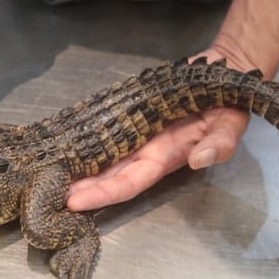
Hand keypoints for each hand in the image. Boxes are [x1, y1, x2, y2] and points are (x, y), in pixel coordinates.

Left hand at [64, 49, 255, 211]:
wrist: (222, 75)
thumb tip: (200, 159)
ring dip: (78, 168)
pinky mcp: (130, 114)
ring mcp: (136, 133)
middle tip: (49, 194)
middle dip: (81, 188)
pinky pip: (104, 132)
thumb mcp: (230, 126)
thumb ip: (219, 145)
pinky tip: (64, 146)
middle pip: (108, 175)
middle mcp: (146, 150)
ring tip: (49, 175)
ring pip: (102, 157)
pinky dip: (84, 141)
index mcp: (165, 157)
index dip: (103, 194)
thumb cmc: (227, 106)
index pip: (129, 182)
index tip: (75, 203)